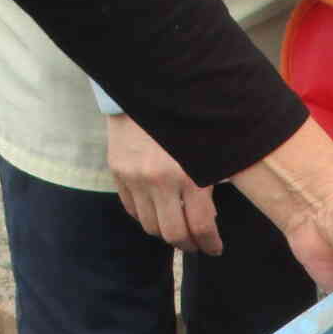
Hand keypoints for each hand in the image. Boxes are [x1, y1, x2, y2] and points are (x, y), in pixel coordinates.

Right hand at [107, 114, 221, 254]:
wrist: (148, 85)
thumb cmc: (187, 116)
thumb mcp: (209, 146)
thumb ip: (210, 180)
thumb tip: (211, 217)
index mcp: (188, 174)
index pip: (200, 226)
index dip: (210, 244)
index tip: (215, 248)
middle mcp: (158, 180)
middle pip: (173, 233)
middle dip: (189, 245)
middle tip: (198, 245)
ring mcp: (134, 177)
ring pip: (149, 226)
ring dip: (165, 233)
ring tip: (178, 230)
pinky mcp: (118, 171)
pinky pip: (131, 209)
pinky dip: (145, 217)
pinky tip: (157, 213)